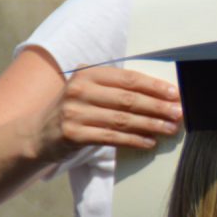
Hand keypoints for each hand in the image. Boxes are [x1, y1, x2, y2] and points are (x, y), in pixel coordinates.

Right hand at [31, 66, 182, 162]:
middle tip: (179, 113)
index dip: (154, 86)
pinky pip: (111, 137)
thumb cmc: (75, 110)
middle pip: (128, 99)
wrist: (37, 133)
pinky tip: (149, 142)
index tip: (175, 94)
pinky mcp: (73, 134)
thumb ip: (116, 88)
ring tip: (170, 128)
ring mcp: (74, 112)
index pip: (128, 79)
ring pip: (122, 120)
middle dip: (158, 107)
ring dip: (151, 125)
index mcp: (87, 74)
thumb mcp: (89, 91)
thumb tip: (160, 95)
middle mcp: (79, 90)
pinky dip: (133, 140)